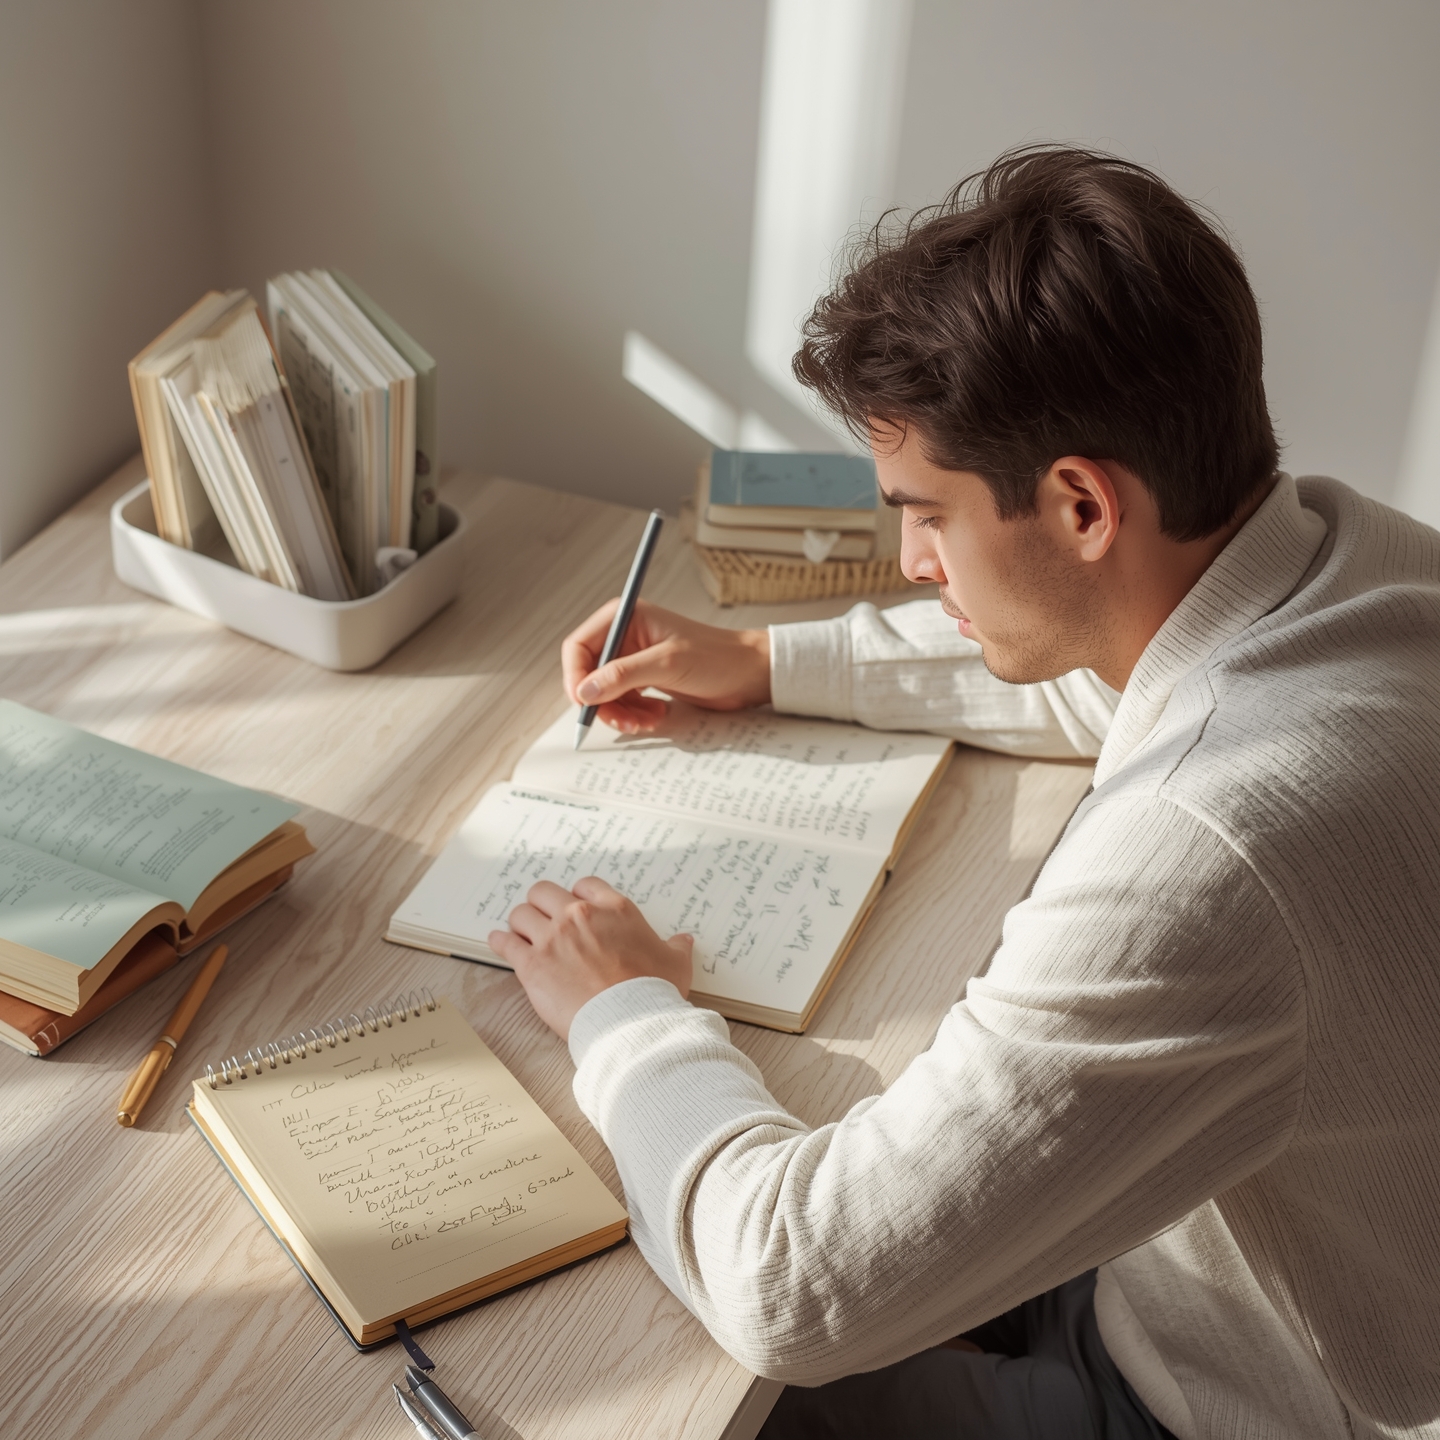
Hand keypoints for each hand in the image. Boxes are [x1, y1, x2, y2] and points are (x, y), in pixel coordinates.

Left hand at [490, 876, 693, 1039]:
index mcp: (614, 909)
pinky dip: (500, 941)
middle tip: (542, 915)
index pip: (585, 885)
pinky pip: (506, 943)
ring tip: (520, 931)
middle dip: (542, 902)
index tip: (574, 905)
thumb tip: (684, 940)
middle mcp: (579, 916)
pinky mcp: (532, 964)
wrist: (630, 1022)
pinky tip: (498, 941)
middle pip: (545, 892)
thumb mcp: (676, 964)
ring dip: (521, 922)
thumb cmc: (653, 992)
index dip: (577, 895)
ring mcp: (553, 938)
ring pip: (522, 913)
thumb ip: (676, 947)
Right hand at [562, 599, 770, 734]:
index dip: (576, 677)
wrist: (748, 673)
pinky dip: (634, 713)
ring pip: (605, 692)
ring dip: (620, 712)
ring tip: (646, 721)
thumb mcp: (666, 664)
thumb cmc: (716, 657)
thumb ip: (622, 676)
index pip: (579, 647)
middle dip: (602, 701)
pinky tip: (655, 715)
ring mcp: (634, 658)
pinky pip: (623, 700)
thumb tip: (584, 691)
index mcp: (625, 618)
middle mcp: (625, 636)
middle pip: (589, 674)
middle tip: (623, 720)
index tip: (584, 703)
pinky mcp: (645, 678)